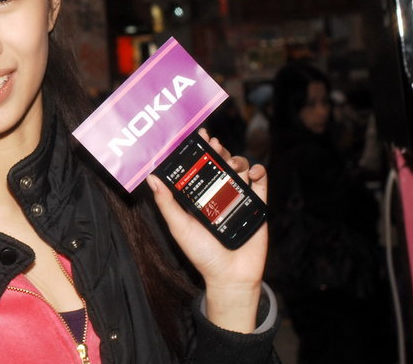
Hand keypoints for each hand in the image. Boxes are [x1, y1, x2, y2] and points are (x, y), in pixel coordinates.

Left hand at [145, 129, 267, 332]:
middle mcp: (218, 193)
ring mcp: (238, 197)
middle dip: (217, 150)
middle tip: (214, 144)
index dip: (197, 150)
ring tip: (231, 163)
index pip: (197, 167)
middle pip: (219, 163)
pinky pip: (261, 183)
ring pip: (240, 168)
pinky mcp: (257, 205)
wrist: (231, 276)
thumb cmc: (202, 254)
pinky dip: (259, 173)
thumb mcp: (179, 227)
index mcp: (198, 196)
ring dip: (237, 159)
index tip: (196, 136)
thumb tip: (151, 178)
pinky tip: (252, 173)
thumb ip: (167, 203)